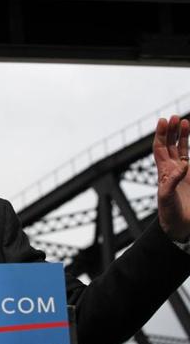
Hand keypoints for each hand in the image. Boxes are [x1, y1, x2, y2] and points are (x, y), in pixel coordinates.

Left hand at [155, 115, 189, 240]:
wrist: (179, 226)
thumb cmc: (170, 213)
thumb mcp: (167, 197)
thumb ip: (172, 182)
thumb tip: (181, 166)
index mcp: (163, 172)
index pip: (159, 148)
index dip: (160, 134)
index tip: (163, 121)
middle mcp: (171, 170)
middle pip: (169, 145)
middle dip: (171, 131)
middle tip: (174, 117)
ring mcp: (183, 173)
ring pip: (181, 150)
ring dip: (182, 136)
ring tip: (184, 121)